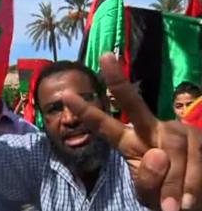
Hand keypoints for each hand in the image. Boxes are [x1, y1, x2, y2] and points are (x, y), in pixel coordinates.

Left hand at [65, 53, 201, 210]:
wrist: (196, 202)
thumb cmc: (168, 197)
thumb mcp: (150, 195)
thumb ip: (147, 181)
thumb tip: (158, 155)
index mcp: (131, 144)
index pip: (106, 126)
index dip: (87, 111)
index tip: (66, 95)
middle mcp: (152, 130)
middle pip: (135, 104)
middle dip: (119, 82)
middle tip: (104, 58)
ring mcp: (177, 132)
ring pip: (171, 147)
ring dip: (173, 181)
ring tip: (172, 208)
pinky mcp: (199, 138)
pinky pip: (194, 158)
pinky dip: (191, 182)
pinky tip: (186, 200)